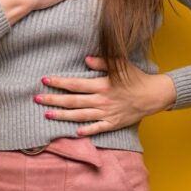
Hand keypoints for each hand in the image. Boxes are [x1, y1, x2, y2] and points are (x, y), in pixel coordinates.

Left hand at [33, 55, 176, 135]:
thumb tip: (85, 58)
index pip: (75, 84)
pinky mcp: (113, 123)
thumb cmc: (136, 77)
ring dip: (62, 115)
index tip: (45, 80)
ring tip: (47, 114)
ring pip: (80, 115)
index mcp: (102, 85)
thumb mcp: (121, 64)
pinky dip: (86, 131)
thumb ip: (103, 61)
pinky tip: (74, 131)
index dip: (59, 82)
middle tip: (36, 99)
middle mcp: (102, 100)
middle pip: (73, 101)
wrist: (154, 95)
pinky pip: (97, 128)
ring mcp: (107, 113)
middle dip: (53, 100)